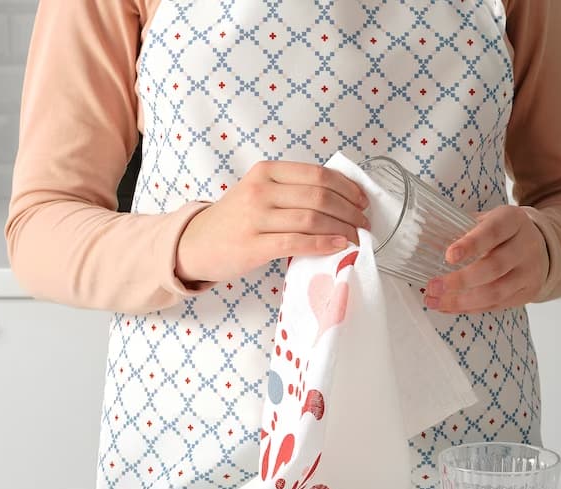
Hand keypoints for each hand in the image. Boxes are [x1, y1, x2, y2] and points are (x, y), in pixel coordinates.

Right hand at [175, 160, 369, 282]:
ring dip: (343, 228)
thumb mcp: (259, 192)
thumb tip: (339, 197)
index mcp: (266, 171)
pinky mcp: (254, 245)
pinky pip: (297, 242)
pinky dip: (324, 243)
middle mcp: (261, 190)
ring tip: (357, 237)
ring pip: (312, 218)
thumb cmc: (235, 220)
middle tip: (364, 223)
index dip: (347, 188)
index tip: (362, 200)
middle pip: (320, 196)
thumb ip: (291, 190)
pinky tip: (340, 246)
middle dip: (350, 210)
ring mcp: (256, 217)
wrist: (196, 244)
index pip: (318, 175)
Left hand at [424, 205, 548, 313]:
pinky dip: (468, 308)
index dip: (471, 244)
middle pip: (494, 267)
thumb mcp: (487, 220)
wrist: (540, 246)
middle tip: (433, 286)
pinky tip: (447, 307)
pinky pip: (495, 305)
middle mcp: (525, 246)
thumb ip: (461, 227)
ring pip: (495, 292)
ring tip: (433, 301)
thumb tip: (421, 238)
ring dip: (461, 301)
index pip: (493, 232)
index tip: (448, 256)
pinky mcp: (526, 293)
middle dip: (460, 280)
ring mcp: (528, 272)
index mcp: (513, 220)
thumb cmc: (502, 232)